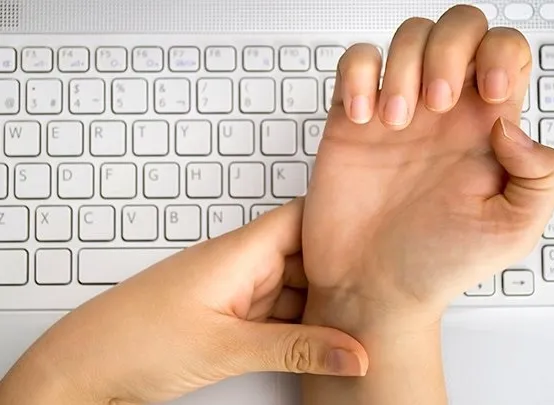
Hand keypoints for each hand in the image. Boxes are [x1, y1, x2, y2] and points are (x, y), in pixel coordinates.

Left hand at [0, 199, 367, 404]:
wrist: (83, 366)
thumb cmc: (135, 340)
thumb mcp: (227, 348)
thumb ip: (297, 351)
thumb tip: (353, 354)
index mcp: (242, 252)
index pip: (304, 218)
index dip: (342, 224)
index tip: (380, 242)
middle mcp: (243, 264)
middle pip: (307, 258)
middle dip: (340, 278)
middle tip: (380, 299)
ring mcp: (237, 291)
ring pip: (295, 290)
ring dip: (320, 309)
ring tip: (358, 326)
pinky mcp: (229, 315)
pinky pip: (277, 314)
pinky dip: (298, 328)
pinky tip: (318, 345)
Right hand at [303, 5, 553, 321]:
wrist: (371, 286)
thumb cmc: (436, 265)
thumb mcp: (513, 232)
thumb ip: (540, 174)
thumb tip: (513, 126)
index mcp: (486, 130)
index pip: (505, 53)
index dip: (501, 55)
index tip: (489, 96)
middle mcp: (443, 113)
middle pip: (458, 28)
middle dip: (448, 50)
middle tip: (436, 104)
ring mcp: (396, 111)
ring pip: (406, 37)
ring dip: (403, 67)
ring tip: (397, 122)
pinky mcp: (352, 120)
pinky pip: (354, 63)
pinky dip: (357, 76)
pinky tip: (362, 117)